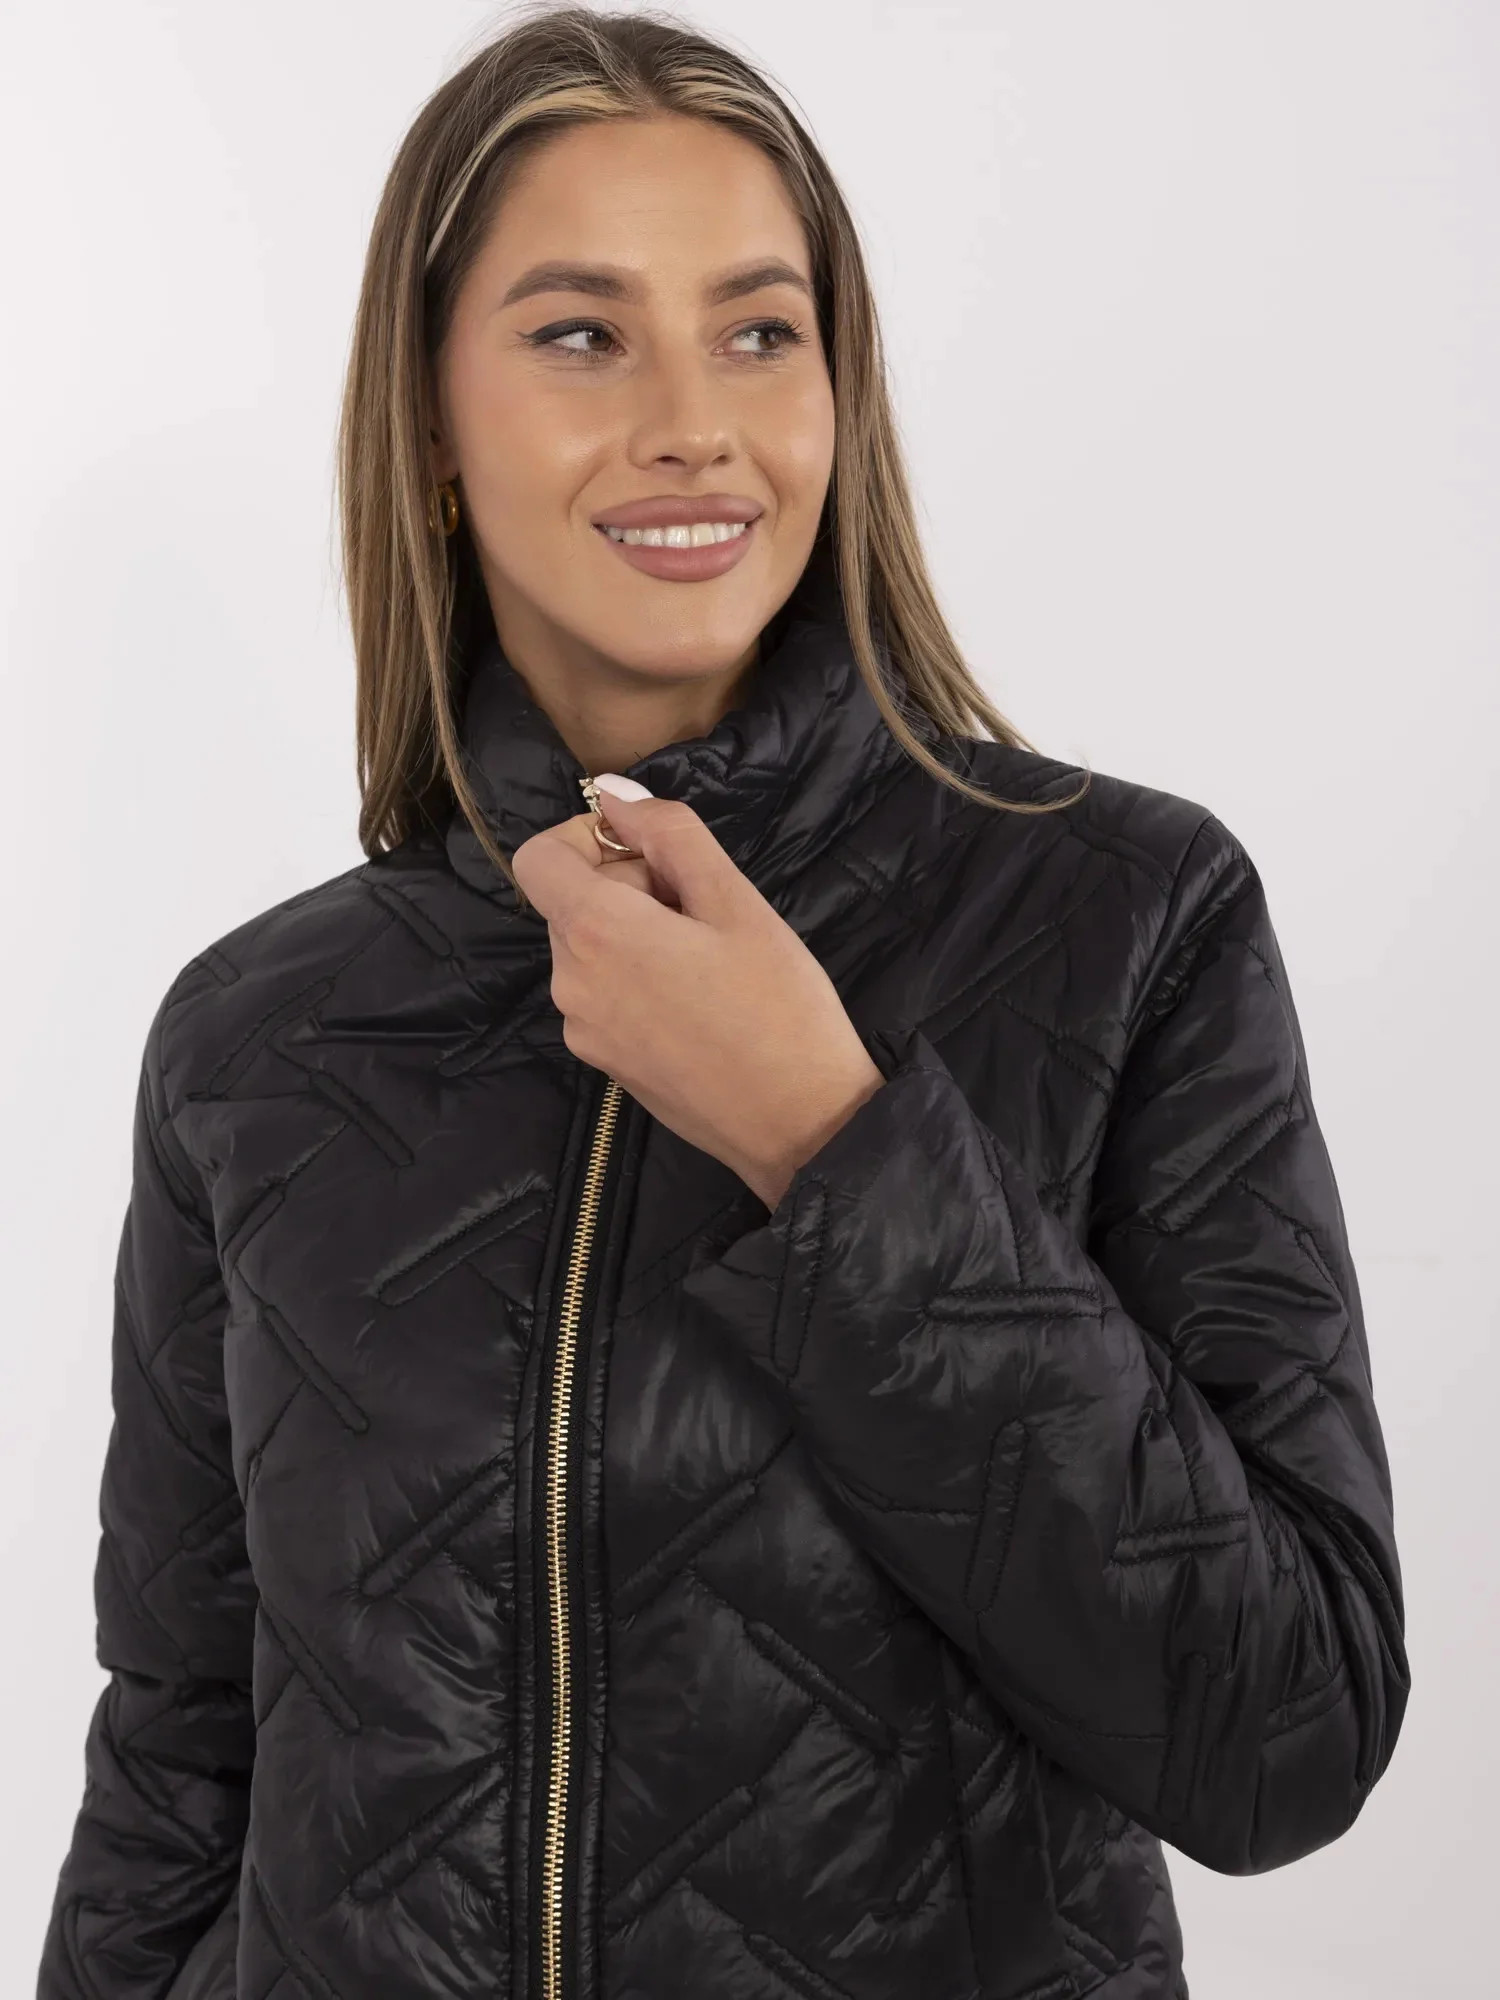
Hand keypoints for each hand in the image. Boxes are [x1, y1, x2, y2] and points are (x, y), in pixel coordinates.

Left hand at [509, 780, 885, 1208]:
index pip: (538, 859)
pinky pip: (604, 995)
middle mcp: (571, 983)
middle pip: (570, 903)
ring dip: (637, 935)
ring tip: (710, 961)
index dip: (585, 838)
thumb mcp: (736, 902)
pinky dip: (639, 980)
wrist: (799, 1125)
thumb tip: (613, 793)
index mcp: (595, 934)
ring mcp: (584, 1031)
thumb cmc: (779, 1006)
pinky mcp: (605, 1065)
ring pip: (590, 950)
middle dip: (628, 888)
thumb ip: (670, 835)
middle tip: (706, 911)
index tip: (649, 854)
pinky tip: (702, 1002)